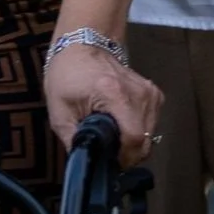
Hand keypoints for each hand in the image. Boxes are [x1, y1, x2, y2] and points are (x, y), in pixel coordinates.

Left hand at [44, 43, 162, 168]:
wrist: (84, 47)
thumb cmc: (68, 77)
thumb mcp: (60, 113)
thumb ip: (74, 141)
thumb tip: (85, 166)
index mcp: (114, 95)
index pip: (133, 137)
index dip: (123, 158)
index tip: (108, 164)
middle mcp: (139, 93)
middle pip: (145, 139)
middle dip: (127, 155)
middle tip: (108, 155)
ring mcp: (150, 92)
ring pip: (151, 134)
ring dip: (134, 144)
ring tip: (113, 139)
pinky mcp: (154, 93)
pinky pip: (152, 123)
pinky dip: (139, 131)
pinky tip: (122, 126)